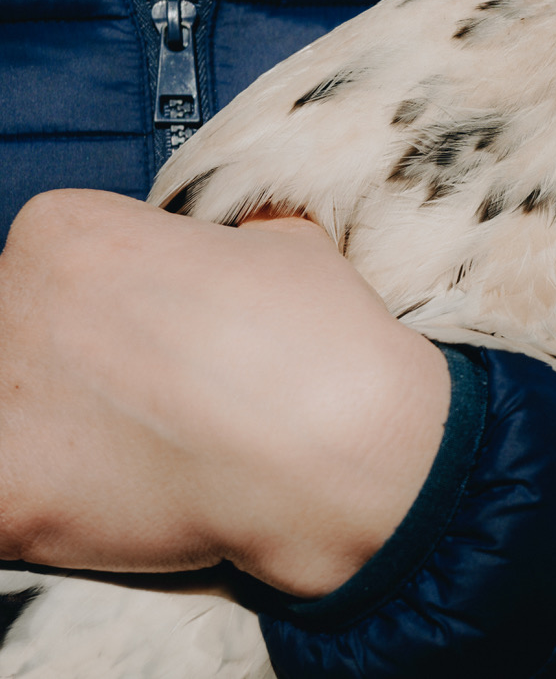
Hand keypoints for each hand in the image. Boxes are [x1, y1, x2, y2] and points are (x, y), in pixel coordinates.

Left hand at [0, 190, 449, 597]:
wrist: (338, 443)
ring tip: (151, 456)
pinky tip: (125, 504)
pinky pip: (9, 501)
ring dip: (67, 437)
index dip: (123, 309)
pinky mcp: (3, 491)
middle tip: (162, 403)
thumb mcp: (290, 244)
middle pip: (27, 336)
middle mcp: (13, 298)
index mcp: (68, 230)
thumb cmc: (319, 341)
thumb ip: (237, 240)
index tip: (166, 342)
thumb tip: (243, 244)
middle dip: (86, 370)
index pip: (66, 268)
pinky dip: (54, 508)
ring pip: (15, 418)